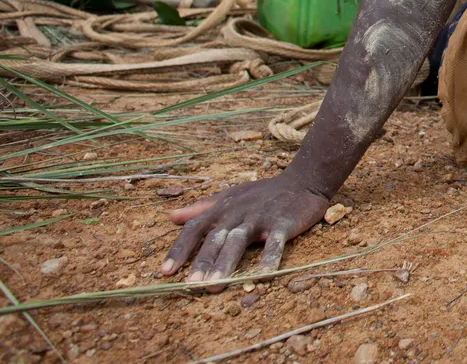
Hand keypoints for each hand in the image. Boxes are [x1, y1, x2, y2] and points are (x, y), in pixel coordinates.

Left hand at [160, 175, 329, 287]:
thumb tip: (170, 216)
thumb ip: (202, 208)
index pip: (195, 229)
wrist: (302, 180)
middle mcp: (237, 213)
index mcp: (223, 209)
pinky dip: (269, 259)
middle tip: (191, 286)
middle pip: (215, 238)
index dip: (179, 250)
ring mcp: (260, 218)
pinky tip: (264, 276)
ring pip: (239, 241)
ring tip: (215, 286)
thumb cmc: (262, 193)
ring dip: (226, 263)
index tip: (165, 272)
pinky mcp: (282, 223)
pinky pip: (275, 243)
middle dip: (202, 262)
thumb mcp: (230, 196)